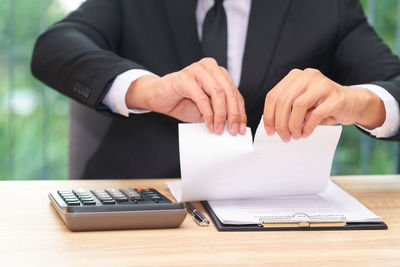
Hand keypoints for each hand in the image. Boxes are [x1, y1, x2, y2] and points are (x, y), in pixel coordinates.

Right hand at [125, 58, 246, 134]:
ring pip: (218, 93)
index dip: (240, 112)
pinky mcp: (185, 79)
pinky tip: (209, 124)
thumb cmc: (183, 101)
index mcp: (218, 72)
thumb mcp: (207, 108)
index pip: (235, 92)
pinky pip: (202, 98)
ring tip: (219, 129)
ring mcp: (197, 71)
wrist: (158, 97)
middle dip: (233, 114)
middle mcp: (209, 67)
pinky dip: (208, 114)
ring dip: (221, 115)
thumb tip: (235, 125)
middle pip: (229, 91)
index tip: (242, 128)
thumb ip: (220, 111)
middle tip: (233, 130)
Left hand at [263, 68, 385, 141]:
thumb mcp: (301, 104)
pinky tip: (306, 133)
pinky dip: (308, 127)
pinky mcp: (335, 97)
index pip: (274, 95)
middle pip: (284, 100)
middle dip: (280, 123)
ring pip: (298, 106)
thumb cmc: (323, 105)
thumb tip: (272, 126)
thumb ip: (287, 110)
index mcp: (295, 76)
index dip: (269, 115)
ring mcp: (322, 84)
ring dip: (293, 125)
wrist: (353, 103)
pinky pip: (316, 114)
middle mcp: (307, 76)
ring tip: (295, 136)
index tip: (269, 131)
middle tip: (283, 136)